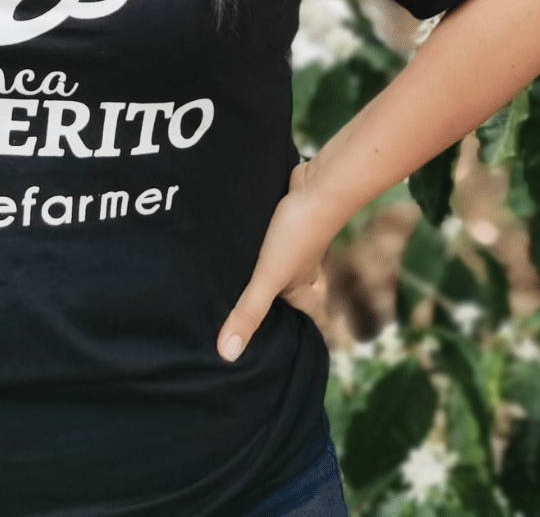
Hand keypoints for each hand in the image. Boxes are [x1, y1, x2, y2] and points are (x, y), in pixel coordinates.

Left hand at [217, 161, 334, 362]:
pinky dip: (253, 241)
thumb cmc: (298, 234)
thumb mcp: (268, 276)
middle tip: (233, 311)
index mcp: (299, 288)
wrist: (317, 185)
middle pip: (282, 291)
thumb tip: (228, 355)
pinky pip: (266, 236)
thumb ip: (249, 311)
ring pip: (272, 262)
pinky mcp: (281, 219)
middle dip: (263, 300)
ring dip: (254, 268)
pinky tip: (232, 239)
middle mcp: (298, 269)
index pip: (297, 318)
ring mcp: (290, 243)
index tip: (267, 347)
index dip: (287, 332)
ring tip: (222, 277)